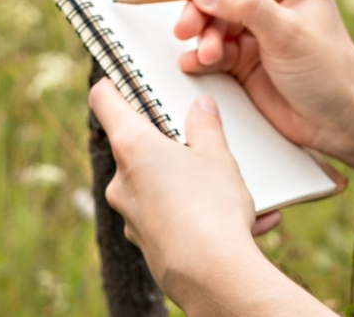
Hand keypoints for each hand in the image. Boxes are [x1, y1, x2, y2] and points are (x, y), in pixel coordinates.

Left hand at [90, 82, 280, 304]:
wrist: (212, 276)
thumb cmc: (211, 208)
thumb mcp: (218, 156)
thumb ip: (206, 127)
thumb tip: (201, 108)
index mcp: (132, 147)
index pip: (105, 101)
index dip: (113, 84)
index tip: (122, 76)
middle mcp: (122, 181)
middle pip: (135, 146)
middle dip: (167, 140)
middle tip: (199, 136)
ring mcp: (131, 215)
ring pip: (158, 185)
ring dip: (189, 181)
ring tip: (237, 188)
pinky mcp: (147, 243)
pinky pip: (173, 218)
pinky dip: (200, 214)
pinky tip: (248, 221)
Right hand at [175, 0, 353, 164]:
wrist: (339, 120)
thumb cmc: (329, 69)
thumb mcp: (288, 33)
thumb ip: (246, 7)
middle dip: (201, 5)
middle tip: (188, 28)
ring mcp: (254, 23)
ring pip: (210, 15)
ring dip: (202, 34)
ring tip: (208, 55)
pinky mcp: (242, 54)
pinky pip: (211, 45)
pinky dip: (200, 54)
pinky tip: (196, 64)